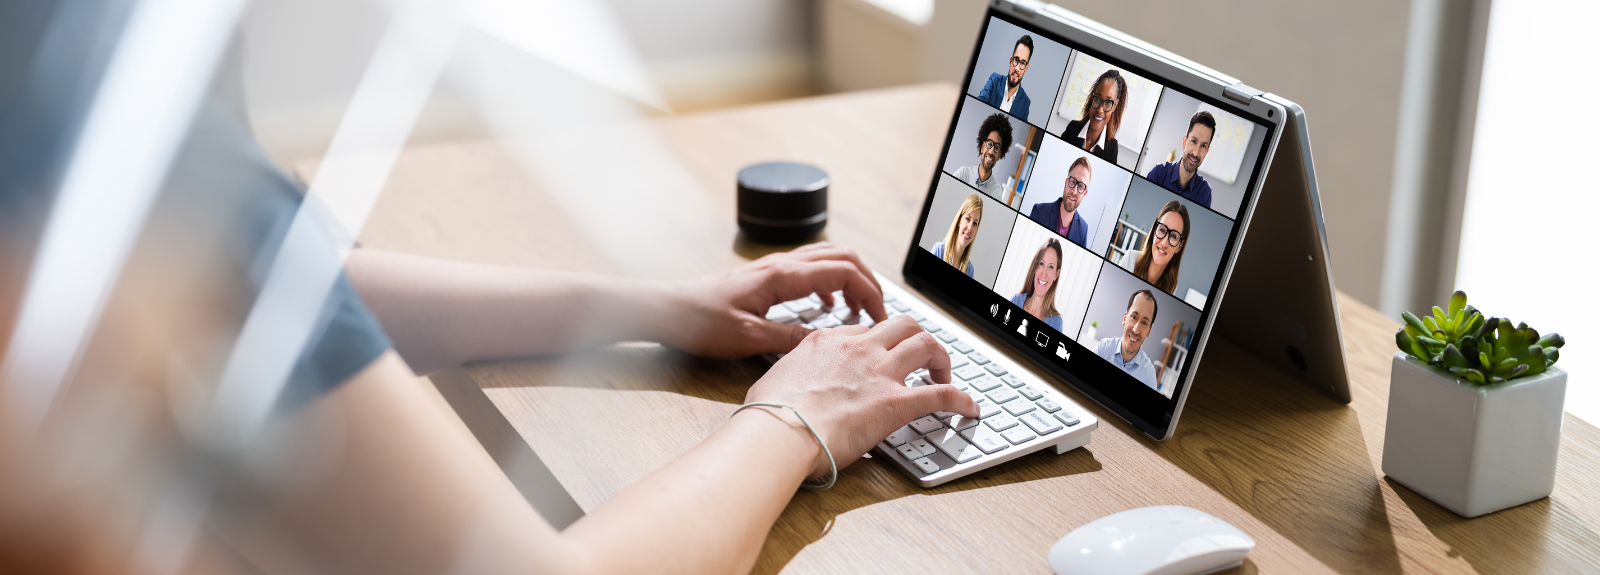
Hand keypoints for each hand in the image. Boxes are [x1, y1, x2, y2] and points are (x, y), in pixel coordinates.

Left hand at [656, 243, 888, 357]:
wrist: (668, 311)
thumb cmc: (701, 323)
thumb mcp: (749, 338)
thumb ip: (791, 339)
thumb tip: (828, 341)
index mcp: (782, 276)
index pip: (844, 271)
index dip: (870, 292)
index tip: (881, 318)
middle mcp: (781, 264)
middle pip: (843, 256)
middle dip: (868, 281)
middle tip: (877, 311)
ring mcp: (774, 267)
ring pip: (828, 257)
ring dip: (850, 278)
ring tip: (857, 309)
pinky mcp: (767, 276)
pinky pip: (810, 268)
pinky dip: (830, 281)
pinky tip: (826, 305)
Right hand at [742, 316, 979, 479]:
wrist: (780, 433)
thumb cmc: (769, 415)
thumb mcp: (774, 379)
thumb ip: (791, 375)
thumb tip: (788, 388)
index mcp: (827, 341)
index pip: (864, 331)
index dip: (877, 343)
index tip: (881, 357)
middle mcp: (858, 349)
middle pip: (902, 325)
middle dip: (916, 338)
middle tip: (920, 359)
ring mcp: (879, 373)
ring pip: (926, 344)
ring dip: (941, 358)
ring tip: (944, 375)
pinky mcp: (896, 403)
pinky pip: (941, 394)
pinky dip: (961, 399)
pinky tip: (970, 409)